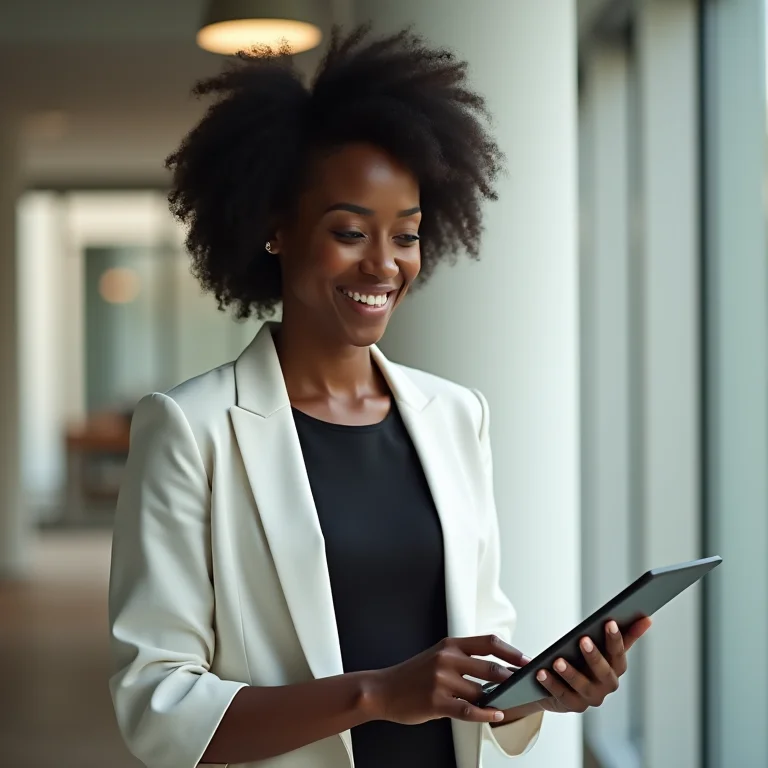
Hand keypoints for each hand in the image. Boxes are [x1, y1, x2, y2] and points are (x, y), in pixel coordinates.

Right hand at [364, 635, 529, 724]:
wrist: (383, 689)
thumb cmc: (413, 675)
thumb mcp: (437, 656)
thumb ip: (463, 659)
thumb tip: (494, 670)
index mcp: (450, 645)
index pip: (488, 643)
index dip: (511, 652)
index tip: (526, 660)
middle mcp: (447, 659)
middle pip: (490, 668)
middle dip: (511, 679)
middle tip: (525, 685)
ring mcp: (442, 681)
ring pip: (481, 692)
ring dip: (497, 700)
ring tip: (508, 703)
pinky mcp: (437, 702)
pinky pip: (468, 710)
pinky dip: (486, 714)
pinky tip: (496, 714)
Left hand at [498, 618, 651, 722]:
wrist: (565, 684)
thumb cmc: (586, 659)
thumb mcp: (603, 646)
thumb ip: (624, 634)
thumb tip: (647, 618)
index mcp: (616, 669)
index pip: (619, 654)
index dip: (616, 639)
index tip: (609, 621)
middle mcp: (606, 685)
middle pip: (603, 671)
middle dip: (594, 656)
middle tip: (583, 639)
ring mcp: (590, 698)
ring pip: (581, 686)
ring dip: (570, 672)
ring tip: (557, 660)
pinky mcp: (573, 705)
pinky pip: (562, 695)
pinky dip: (551, 684)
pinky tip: (540, 672)